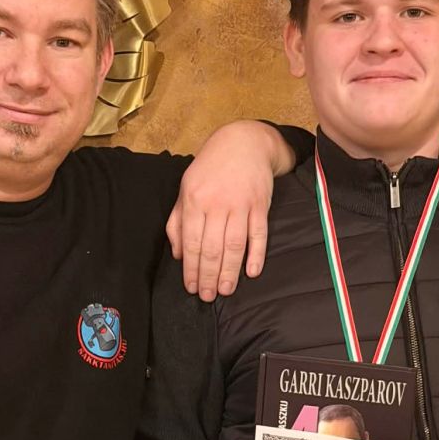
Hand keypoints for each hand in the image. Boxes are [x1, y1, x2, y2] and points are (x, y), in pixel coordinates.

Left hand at [167, 120, 293, 300]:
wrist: (244, 142)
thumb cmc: (211, 168)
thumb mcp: (186, 189)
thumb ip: (178, 222)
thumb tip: (179, 254)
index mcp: (194, 200)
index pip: (192, 242)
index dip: (191, 268)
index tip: (191, 287)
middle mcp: (216, 203)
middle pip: (212, 248)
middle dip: (209, 276)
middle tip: (208, 297)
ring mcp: (240, 204)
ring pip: (234, 245)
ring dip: (230, 271)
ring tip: (225, 291)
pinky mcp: (260, 205)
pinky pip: (259, 234)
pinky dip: (257, 255)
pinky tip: (252, 272)